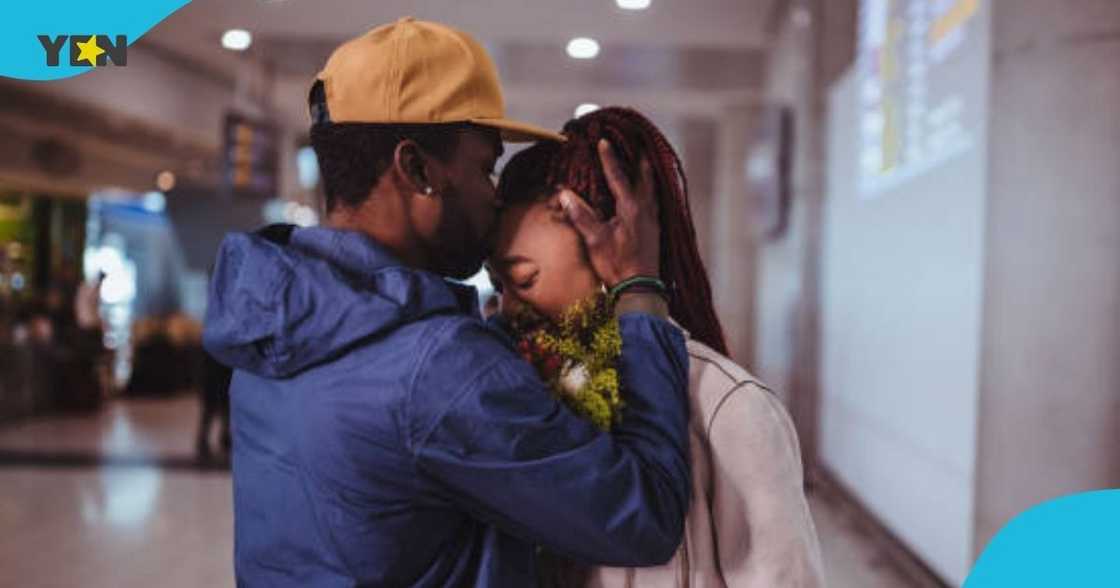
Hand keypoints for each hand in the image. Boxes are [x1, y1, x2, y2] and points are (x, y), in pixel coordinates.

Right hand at [560, 139, 659, 286]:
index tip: (604, 141)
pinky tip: (648, 196)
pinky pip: (655, 203)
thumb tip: (565, 195)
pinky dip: (651, 192)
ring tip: (646, 165)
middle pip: (643, 178)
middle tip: (639, 145)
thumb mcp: (595, 240)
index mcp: (630, 208)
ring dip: (647, 175)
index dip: (609, 159)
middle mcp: (645, 210)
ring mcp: (653, 221)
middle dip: (639, 161)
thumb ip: (582, 216)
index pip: (617, 177)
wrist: (641, 288)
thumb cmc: (618, 264)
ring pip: (652, 190)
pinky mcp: (656, 231)